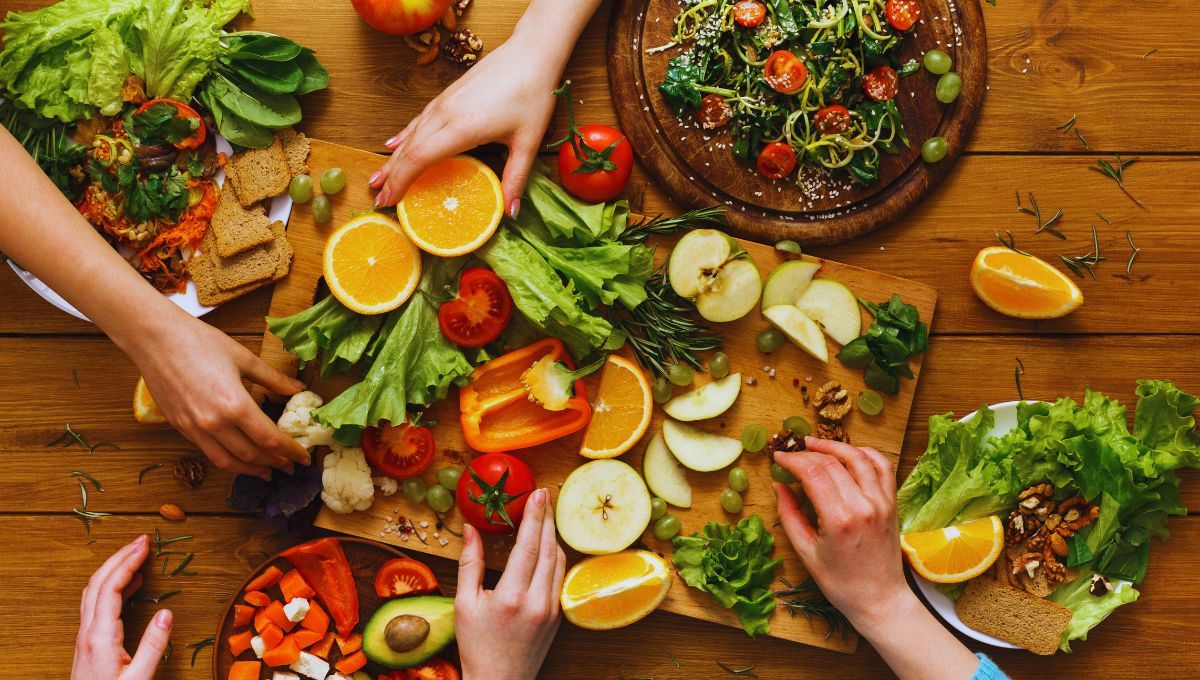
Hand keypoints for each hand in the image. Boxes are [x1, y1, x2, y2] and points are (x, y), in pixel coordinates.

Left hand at [73, 535, 171, 679]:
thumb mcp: (139, 677)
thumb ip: (153, 644)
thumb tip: (167, 612)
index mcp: (100, 636)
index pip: (111, 587)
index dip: (128, 562)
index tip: (145, 545)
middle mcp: (88, 631)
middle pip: (97, 582)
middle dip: (119, 556)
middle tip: (141, 540)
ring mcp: (85, 636)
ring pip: (93, 591)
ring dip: (113, 569)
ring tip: (137, 556)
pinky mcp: (87, 642)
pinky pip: (95, 603)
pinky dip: (111, 586)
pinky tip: (130, 586)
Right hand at [131, 315, 310, 478]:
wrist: (154, 338)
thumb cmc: (200, 342)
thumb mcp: (244, 357)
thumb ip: (273, 379)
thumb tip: (298, 389)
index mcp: (235, 405)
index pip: (270, 439)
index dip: (290, 451)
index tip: (304, 457)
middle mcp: (214, 423)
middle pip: (252, 455)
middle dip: (275, 463)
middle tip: (290, 466)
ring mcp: (194, 428)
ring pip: (228, 462)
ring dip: (251, 470)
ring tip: (267, 472)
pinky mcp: (180, 427)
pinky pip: (208, 452)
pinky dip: (228, 461)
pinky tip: (238, 458)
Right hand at [369, 29, 564, 214]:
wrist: (532, 52)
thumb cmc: (532, 94)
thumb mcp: (528, 142)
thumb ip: (515, 179)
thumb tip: (510, 213)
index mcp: (463, 127)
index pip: (420, 158)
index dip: (401, 181)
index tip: (390, 201)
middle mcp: (446, 113)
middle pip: (409, 149)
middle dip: (391, 176)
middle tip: (378, 200)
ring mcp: (444, 102)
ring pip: (411, 133)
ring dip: (393, 157)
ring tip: (378, 178)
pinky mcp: (448, 95)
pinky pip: (419, 119)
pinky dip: (404, 135)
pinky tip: (393, 143)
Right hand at [454, 488, 565, 679]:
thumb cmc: (477, 645)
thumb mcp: (465, 603)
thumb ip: (470, 563)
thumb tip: (471, 529)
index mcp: (512, 596)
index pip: (528, 545)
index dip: (534, 516)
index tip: (538, 493)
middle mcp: (537, 601)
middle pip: (548, 548)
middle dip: (547, 518)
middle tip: (544, 494)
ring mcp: (552, 609)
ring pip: (559, 561)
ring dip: (552, 535)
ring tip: (545, 515)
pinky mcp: (558, 616)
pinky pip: (560, 577)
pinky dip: (555, 557)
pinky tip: (548, 545)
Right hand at [772, 437, 908, 630]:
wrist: (879, 599)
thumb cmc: (840, 582)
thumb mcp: (806, 552)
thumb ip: (789, 514)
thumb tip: (779, 484)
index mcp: (839, 519)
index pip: (813, 472)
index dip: (792, 460)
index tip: (779, 458)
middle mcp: (863, 506)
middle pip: (832, 462)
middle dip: (808, 452)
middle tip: (792, 452)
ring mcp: (881, 502)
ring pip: (859, 457)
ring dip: (835, 445)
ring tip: (815, 444)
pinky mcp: (892, 503)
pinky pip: (882, 467)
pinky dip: (865, 454)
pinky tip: (849, 453)